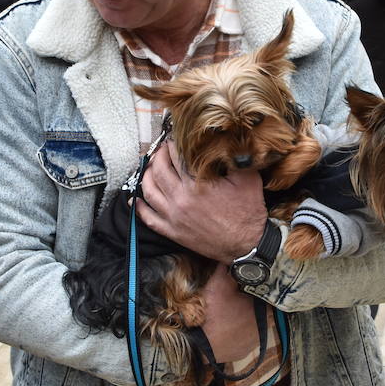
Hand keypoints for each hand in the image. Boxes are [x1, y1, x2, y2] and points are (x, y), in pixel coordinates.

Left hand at [134, 139, 267, 262]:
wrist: (246, 244)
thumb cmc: (248, 212)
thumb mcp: (247, 179)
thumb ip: (233, 159)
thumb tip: (224, 143)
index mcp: (196, 185)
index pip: (177, 157)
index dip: (174, 145)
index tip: (175, 140)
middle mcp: (181, 200)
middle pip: (159, 171)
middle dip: (158, 156)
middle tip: (162, 150)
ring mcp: (174, 217)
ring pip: (149, 192)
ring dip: (146, 176)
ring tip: (150, 167)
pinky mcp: (173, 232)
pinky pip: (149, 219)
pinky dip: (140, 208)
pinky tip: (136, 199)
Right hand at [199, 262, 262, 363]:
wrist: (196, 344)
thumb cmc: (211, 313)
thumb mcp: (219, 283)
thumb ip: (229, 268)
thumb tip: (232, 256)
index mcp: (263, 310)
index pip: (270, 296)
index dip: (261, 288)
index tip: (253, 284)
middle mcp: (263, 329)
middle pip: (262, 311)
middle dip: (253, 304)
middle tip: (240, 296)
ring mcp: (252, 343)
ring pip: (253, 326)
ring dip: (245, 319)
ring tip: (231, 312)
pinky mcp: (241, 352)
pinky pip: (242, 339)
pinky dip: (236, 333)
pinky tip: (226, 326)